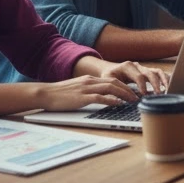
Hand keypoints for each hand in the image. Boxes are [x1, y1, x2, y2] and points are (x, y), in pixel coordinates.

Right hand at [37, 74, 152, 111]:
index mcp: (90, 79)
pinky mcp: (82, 97)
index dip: (125, 85)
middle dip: (129, 89)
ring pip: (110, 88)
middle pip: (115, 82)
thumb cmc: (59, 94)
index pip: (112, 79)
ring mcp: (86, 88)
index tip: (134, 91)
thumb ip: (89, 91)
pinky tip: (118, 103)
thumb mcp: (77, 89)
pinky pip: (100, 97)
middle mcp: (90, 81)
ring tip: (133, 100)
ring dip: (124, 93)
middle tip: (138, 96)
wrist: (45, 93)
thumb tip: (102, 97)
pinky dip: (111, 99)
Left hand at [97, 60, 169, 95]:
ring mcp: (143, 68)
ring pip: (156, 71)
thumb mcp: (108, 82)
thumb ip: (115, 90)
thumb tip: (123, 100)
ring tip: (168, 89)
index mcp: (127, 66)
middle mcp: (137, 66)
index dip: (142, 85)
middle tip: (158, 94)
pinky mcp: (147, 71)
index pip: (138, 75)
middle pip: (150, 73)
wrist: (110, 69)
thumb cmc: (108, 76)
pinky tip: (169, 85)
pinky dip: (164, 78)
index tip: (144, 95)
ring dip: (163, 80)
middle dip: (155, 84)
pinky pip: (158, 73)